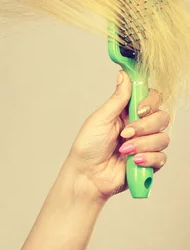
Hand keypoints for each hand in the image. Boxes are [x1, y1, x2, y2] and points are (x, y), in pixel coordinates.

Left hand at [64, 70, 170, 202]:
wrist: (87, 175)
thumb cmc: (88, 146)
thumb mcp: (101, 118)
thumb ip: (117, 98)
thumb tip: (123, 74)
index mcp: (127, 113)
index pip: (151, 99)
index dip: (150, 102)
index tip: (139, 109)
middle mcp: (140, 127)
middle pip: (162, 117)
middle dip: (145, 126)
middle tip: (125, 133)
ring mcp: (145, 145)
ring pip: (163, 138)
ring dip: (142, 144)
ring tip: (123, 150)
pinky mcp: (149, 162)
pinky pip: (161, 157)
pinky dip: (147, 159)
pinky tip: (132, 161)